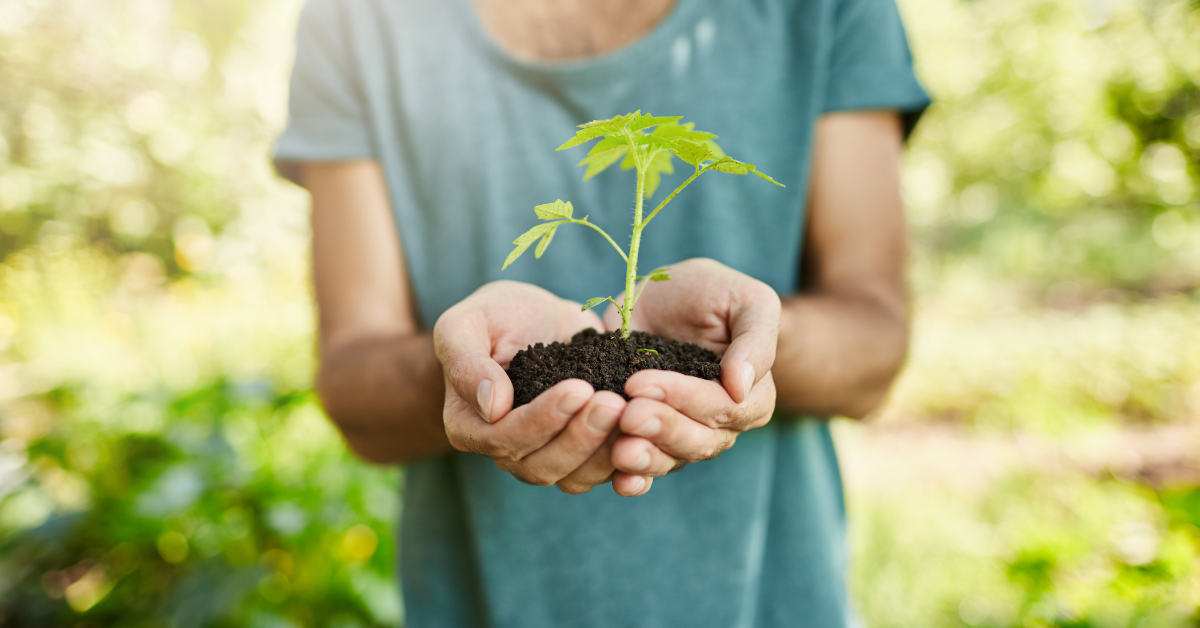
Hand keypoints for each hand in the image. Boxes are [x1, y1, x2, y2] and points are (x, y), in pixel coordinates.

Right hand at [434, 281, 625, 493]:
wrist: (540, 318)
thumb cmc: (496, 316)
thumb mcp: (467, 324)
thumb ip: (467, 361)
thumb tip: (491, 406)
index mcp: (470, 426)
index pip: (503, 438)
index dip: (541, 419)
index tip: (578, 388)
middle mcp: (507, 451)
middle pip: (542, 465)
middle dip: (580, 437)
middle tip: (612, 403)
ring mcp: (548, 456)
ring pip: (576, 477)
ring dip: (606, 452)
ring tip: (631, 413)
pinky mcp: (585, 452)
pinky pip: (606, 473)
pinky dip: (629, 464)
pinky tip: (651, 439)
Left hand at [602, 258, 780, 491]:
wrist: (669, 299)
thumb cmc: (714, 294)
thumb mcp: (747, 301)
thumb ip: (755, 340)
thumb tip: (741, 387)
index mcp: (753, 396)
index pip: (723, 406)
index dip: (684, 397)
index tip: (641, 382)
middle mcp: (722, 425)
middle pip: (698, 440)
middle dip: (661, 428)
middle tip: (628, 414)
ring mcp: (685, 436)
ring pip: (671, 459)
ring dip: (646, 458)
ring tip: (619, 450)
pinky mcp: (651, 439)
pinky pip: (646, 469)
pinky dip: (633, 478)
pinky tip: (618, 480)